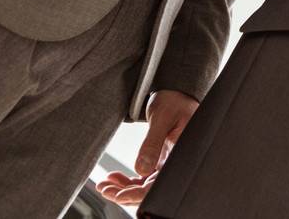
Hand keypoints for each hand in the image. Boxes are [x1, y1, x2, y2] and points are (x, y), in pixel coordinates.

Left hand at [97, 89, 197, 203]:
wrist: (176, 92)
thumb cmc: (174, 100)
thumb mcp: (161, 118)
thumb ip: (152, 144)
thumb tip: (141, 169)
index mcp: (182, 153)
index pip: (161, 183)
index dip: (139, 194)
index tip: (119, 196)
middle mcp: (176, 162)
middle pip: (150, 188)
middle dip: (125, 193)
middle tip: (106, 189)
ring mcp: (167, 163)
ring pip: (144, 185)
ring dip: (124, 189)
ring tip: (106, 185)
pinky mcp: (160, 160)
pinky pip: (143, 177)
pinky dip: (128, 181)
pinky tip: (115, 178)